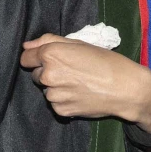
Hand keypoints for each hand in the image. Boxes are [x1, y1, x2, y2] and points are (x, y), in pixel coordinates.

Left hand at [20, 34, 150, 132]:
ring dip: (57, 87)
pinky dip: (65, 100)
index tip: (50, 59)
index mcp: (50, 54)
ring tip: (79, 84)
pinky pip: (56, 104)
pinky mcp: (60, 111)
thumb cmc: (105, 61)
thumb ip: (49, 41)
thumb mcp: (79, 43)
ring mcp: (53, 95)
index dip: (36, 57)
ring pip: (47, 90)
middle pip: (36, 74)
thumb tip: (27, 45)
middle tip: (72, 71)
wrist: (125, 88)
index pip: (26, 57)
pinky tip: (81, 95)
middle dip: (49, 72)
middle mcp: (47, 75)